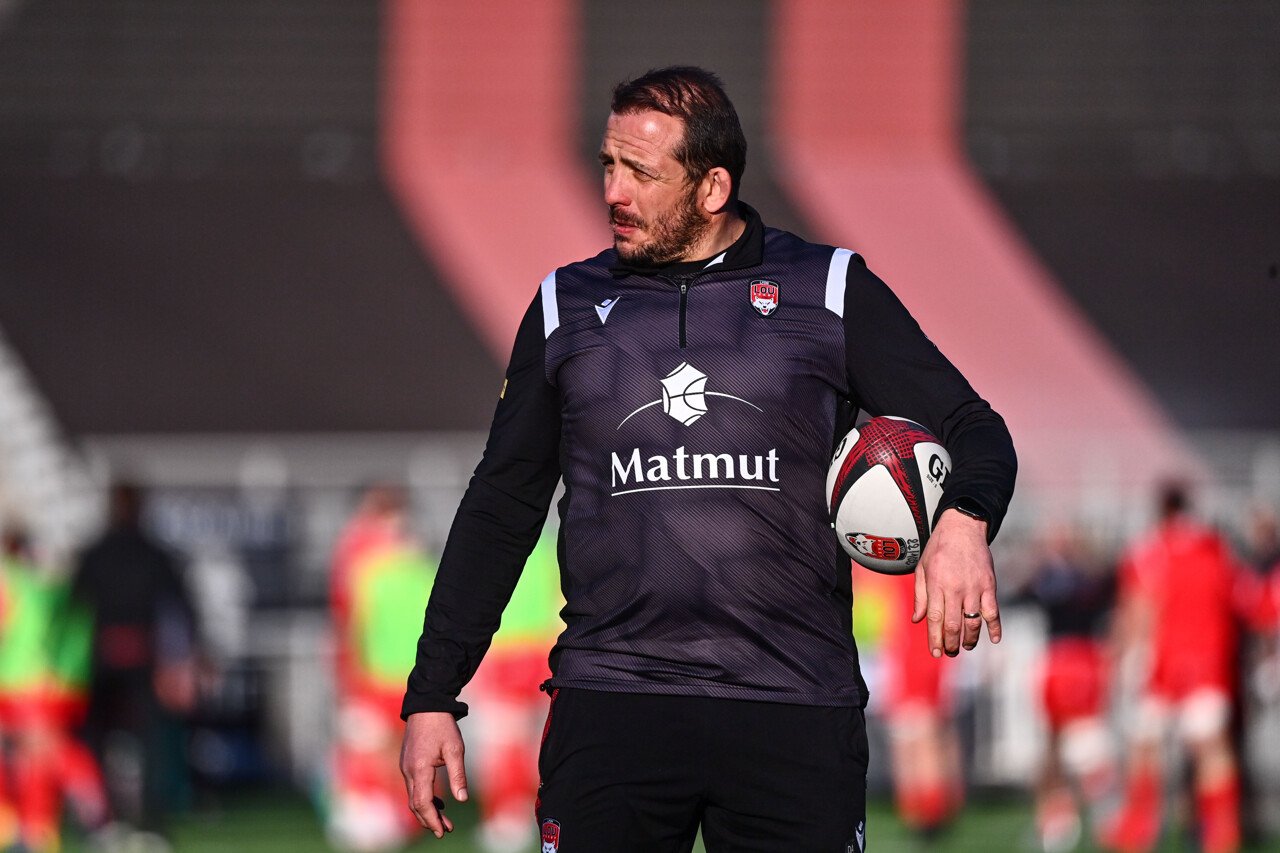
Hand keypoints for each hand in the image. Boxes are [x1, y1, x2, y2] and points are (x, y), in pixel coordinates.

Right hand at [400, 711, 468, 837]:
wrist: (426, 705)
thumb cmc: (442, 726)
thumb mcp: (455, 749)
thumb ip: (458, 775)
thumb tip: (462, 799)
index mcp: (419, 769)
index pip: (422, 802)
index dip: (432, 819)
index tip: (442, 832)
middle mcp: (408, 770)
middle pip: (415, 804)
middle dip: (430, 820)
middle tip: (446, 831)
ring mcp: (406, 767)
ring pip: (414, 796)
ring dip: (428, 810)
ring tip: (445, 822)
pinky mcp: (408, 763)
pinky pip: (414, 787)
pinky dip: (425, 798)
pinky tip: (439, 802)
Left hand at [912, 508, 1000, 656]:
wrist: (963, 527)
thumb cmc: (938, 548)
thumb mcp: (922, 568)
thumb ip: (920, 595)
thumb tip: (917, 619)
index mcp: (936, 584)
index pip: (935, 619)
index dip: (935, 639)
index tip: (935, 653)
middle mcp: (955, 589)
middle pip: (953, 625)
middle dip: (951, 643)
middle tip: (950, 653)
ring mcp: (974, 588)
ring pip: (973, 622)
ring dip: (970, 639)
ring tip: (966, 646)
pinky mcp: (989, 585)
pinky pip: (993, 611)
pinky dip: (995, 627)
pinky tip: (994, 639)